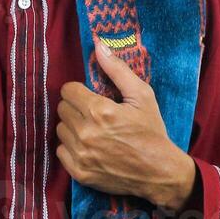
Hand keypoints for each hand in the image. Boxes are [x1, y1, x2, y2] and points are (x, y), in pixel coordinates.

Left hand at [55, 40, 195, 210]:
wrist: (159, 172)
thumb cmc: (152, 132)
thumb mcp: (142, 96)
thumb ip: (117, 70)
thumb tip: (99, 46)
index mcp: (99, 110)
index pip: (68, 90)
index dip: (80, 91)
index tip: (92, 97)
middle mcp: (86, 132)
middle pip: (62, 109)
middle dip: (76, 107)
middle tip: (94, 114)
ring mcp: (80, 154)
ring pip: (60, 130)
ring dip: (73, 127)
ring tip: (93, 131)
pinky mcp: (79, 172)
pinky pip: (60, 151)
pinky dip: (71, 148)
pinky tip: (89, 147)